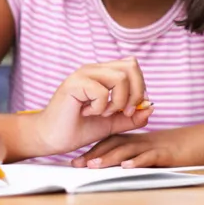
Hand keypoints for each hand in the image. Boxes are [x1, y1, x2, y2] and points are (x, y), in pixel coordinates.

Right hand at [30, 58, 151, 155]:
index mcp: (103, 74)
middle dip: (135, 93)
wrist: (52, 138)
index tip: (130, 110)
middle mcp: (94, 69)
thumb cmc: (79, 129)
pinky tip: (87, 112)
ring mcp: (83, 74)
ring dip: (118, 101)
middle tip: (123, 112)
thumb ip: (131, 117)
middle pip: (131, 67)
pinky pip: (102, 91)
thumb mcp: (112, 124)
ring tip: (103, 113)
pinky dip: (100, 107)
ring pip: (120, 77)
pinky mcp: (74, 84)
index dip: (140, 87)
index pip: (133, 66)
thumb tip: (151, 108)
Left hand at [71, 123, 203, 168]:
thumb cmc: (178, 151)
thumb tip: (116, 173)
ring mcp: (154, 146)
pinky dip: (138, 161)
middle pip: (113, 145)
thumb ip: (135, 160)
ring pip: (128, 150)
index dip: (91, 151)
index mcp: (136, 141)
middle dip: (93, 155)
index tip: (74, 162)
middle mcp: (141, 141)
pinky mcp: (167, 153)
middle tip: (75, 164)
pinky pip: (151, 156)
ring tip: (93, 165)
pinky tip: (126, 167)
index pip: (109, 143)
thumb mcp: (152, 154)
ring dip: (109, 158)